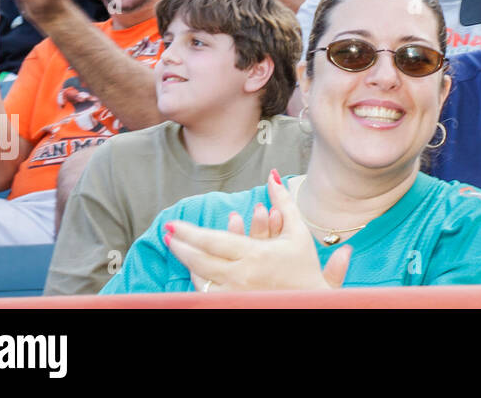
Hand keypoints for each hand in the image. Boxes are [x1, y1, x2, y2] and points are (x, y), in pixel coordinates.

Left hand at [166, 173, 351, 292]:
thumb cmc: (304, 267)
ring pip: (200, 278)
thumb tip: (272, 176)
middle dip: (180, 246)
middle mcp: (241, 275)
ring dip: (188, 262)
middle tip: (168, 234)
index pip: (213, 241)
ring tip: (178, 249)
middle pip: (199, 260)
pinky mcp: (233, 304)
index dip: (189, 233)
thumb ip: (284, 202)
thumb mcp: (298, 231)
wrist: (312, 303)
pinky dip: (199, 280)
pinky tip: (194, 270)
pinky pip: (207, 293)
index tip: (173, 225)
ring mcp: (235, 293)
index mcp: (255, 254)